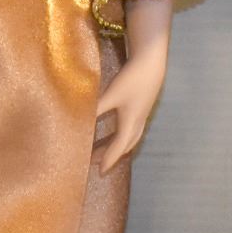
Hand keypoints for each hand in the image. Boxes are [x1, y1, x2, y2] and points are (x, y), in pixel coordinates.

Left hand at [94, 51, 164, 173]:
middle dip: (112, 154)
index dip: (109, 159)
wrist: (152, 60)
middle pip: (125, 144)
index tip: (100, 171)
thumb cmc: (132, 78)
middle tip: (97, 162)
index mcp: (130, 122)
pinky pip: (132, 127)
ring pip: (130, 136)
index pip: (118, 147)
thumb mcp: (111, 94)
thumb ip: (95, 108)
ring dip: (117, 144)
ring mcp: (142, 113)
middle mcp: (138, 121)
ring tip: (103, 147)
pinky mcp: (142, 105)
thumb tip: (79, 121)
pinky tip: (114, 126)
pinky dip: (122, 133)